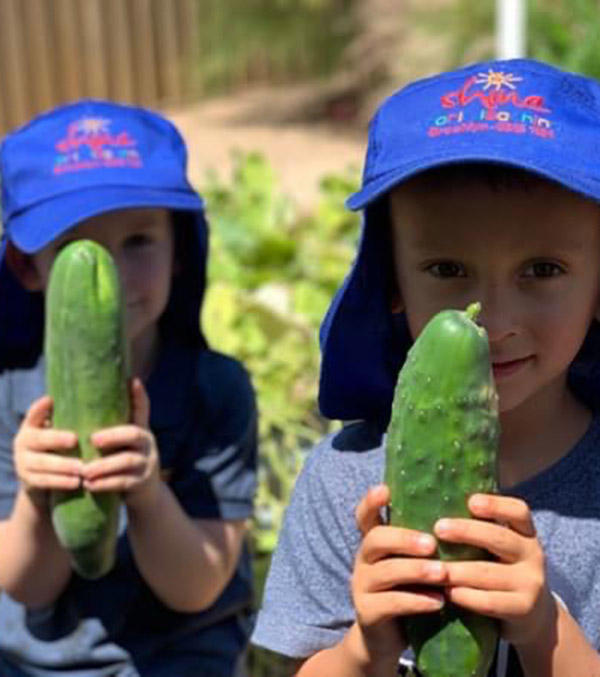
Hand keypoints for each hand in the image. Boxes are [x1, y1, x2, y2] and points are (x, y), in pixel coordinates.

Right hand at [14, 395, 80, 506]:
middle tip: (74, 440)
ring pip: (42, 463)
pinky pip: (44, 481)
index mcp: (32, 425)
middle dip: (56, 439)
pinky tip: (76, 482)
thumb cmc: (59, 443)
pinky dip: (61, 482)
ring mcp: (23, 461)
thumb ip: (71, 417)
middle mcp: (23, 441)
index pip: (34, 413)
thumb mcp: (62, 429)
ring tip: (81, 467)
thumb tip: (99, 402)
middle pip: (39, 439)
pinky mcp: (27, 479)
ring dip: (62, 466)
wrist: (40, 474)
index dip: (40, 408)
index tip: (50, 400)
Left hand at [83, 379, 160, 511]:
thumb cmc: (125, 466)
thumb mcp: (124, 447)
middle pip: (134, 434)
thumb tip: (78, 411)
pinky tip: (90, 485)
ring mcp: (148, 463)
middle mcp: (148, 444)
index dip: (139, 396)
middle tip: (93, 439)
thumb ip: (111, 433)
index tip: (133, 380)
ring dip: (104, 466)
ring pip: (127, 461)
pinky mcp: (143, 482)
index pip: (142, 410)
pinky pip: (124, 482)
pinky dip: (105, 484)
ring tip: (85, 471)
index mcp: (141, 431)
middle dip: (113, 435)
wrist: (147, 496)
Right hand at [351, 484, 445, 665]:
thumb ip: (423, 543)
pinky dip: (416, 601)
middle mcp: (363, 560)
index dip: (371, 501)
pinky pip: (391, 603)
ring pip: (385, 572)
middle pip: (375, 539)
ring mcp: (362, 586)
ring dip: (415, 570)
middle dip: (404, 539)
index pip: (364, 516)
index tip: (385, 489)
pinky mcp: (367, 612)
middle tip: (431, 544)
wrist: (388, 638)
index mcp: (374, 543)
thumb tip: (459, 516)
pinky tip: (438, 602)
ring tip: (442, 573)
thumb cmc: (409, 591)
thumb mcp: (411, 563)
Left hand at [434, 493, 555, 647]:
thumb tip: (435, 506)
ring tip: (433, 566)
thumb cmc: (501, 568)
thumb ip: (479, 529)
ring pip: (489, 572)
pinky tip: (448, 592)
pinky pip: (490, 601)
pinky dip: (466, 596)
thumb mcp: (499, 546)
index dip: (496, 505)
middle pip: (499, 538)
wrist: (533, 614)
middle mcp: (532, 554)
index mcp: (525, 532)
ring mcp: (530, 583)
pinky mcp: (523, 609)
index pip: (518, 511)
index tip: (471, 502)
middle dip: (467, 531)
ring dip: (457, 569)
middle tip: (439, 528)